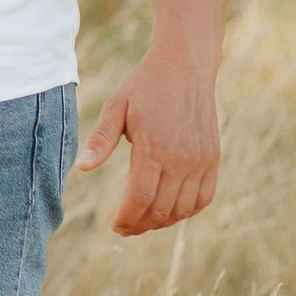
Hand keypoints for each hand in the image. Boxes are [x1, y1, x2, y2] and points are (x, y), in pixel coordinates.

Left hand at [76, 46, 218, 235]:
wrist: (185, 68)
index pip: (139, 198)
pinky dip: (187, 211)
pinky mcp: (212, 159)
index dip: (126, 219)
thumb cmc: (144, 86)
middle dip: (140, 225)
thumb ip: (100, 140)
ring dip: (163, 222)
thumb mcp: (115, 107)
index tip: (114, 227)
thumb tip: (82, 168)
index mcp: (154, 148)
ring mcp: (201, 161)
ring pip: (183, 209)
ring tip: (144, 222)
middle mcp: (181, 159)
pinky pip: (204, 198)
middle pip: (160, 209)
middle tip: (125, 228)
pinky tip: (170, 211)